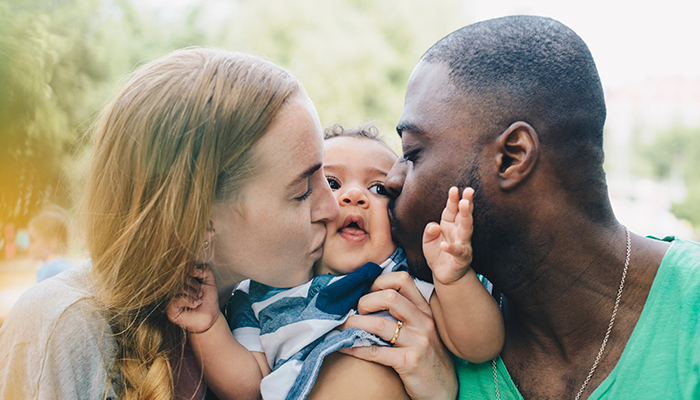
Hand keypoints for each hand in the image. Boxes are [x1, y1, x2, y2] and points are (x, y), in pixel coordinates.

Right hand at [166, 265, 220, 333]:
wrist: (210, 316)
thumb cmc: (208, 299)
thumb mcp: (210, 281)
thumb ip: (205, 270)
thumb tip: (192, 269)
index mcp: (183, 278)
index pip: (184, 268)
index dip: (194, 271)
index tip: (200, 276)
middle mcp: (175, 287)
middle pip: (183, 278)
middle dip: (196, 286)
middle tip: (201, 294)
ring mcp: (171, 297)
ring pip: (180, 289)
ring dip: (194, 294)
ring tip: (199, 300)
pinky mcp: (170, 308)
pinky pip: (176, 300)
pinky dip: (188, 301)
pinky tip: (195, 304)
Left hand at [338, 272, 457, 399]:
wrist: (443, 389)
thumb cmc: (427, 357)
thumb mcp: (422, 330)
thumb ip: (405, 314)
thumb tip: (371, 298)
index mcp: (425, 310)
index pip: (403, 280)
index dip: (379, 281)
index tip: (365, 291)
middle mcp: (424, 322)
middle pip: (390, 297)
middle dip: (365, 301)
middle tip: (354, 311)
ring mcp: (418, 342)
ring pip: (379, 324)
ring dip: (354, 324)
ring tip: (342, 327)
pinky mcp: (409, 363)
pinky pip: (375, 351)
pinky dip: (354, 347)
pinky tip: (344, 347)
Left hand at [423, 187, 473, 284]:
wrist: (443, 274)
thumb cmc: (437, 253)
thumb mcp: (427, 240)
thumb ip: (429, 231)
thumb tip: (434, 226)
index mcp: (450, 224)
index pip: (452, 209)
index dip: (453, 199)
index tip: (454, 189)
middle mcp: (459, 231)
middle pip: (463, 215)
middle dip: (466, 203)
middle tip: (468, 191)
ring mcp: (463, 243)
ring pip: (466, 229)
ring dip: (465, 217)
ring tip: (464, 205)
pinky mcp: (462, 257)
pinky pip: (457, 251)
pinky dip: (451, 248)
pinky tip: (445, 244)